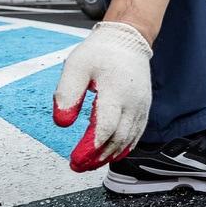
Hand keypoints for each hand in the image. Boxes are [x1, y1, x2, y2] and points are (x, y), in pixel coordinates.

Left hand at [53, 22, 152, 171]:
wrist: (128, 41)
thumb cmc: (100, 53)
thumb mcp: (76, 67)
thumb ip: (67, 94)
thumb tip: (62, 122)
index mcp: (116, 91)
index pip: (105, 127)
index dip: (90, 147)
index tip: (74, 158)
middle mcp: (133, 103)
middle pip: (117, 139)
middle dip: (97, 157)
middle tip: (77, 166)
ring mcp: (141, 108)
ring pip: (128, 140)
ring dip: (108, 156)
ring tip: (89, 164)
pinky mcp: (143, 110)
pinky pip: (135, 136)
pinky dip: (122, 149)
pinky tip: (108, 156)